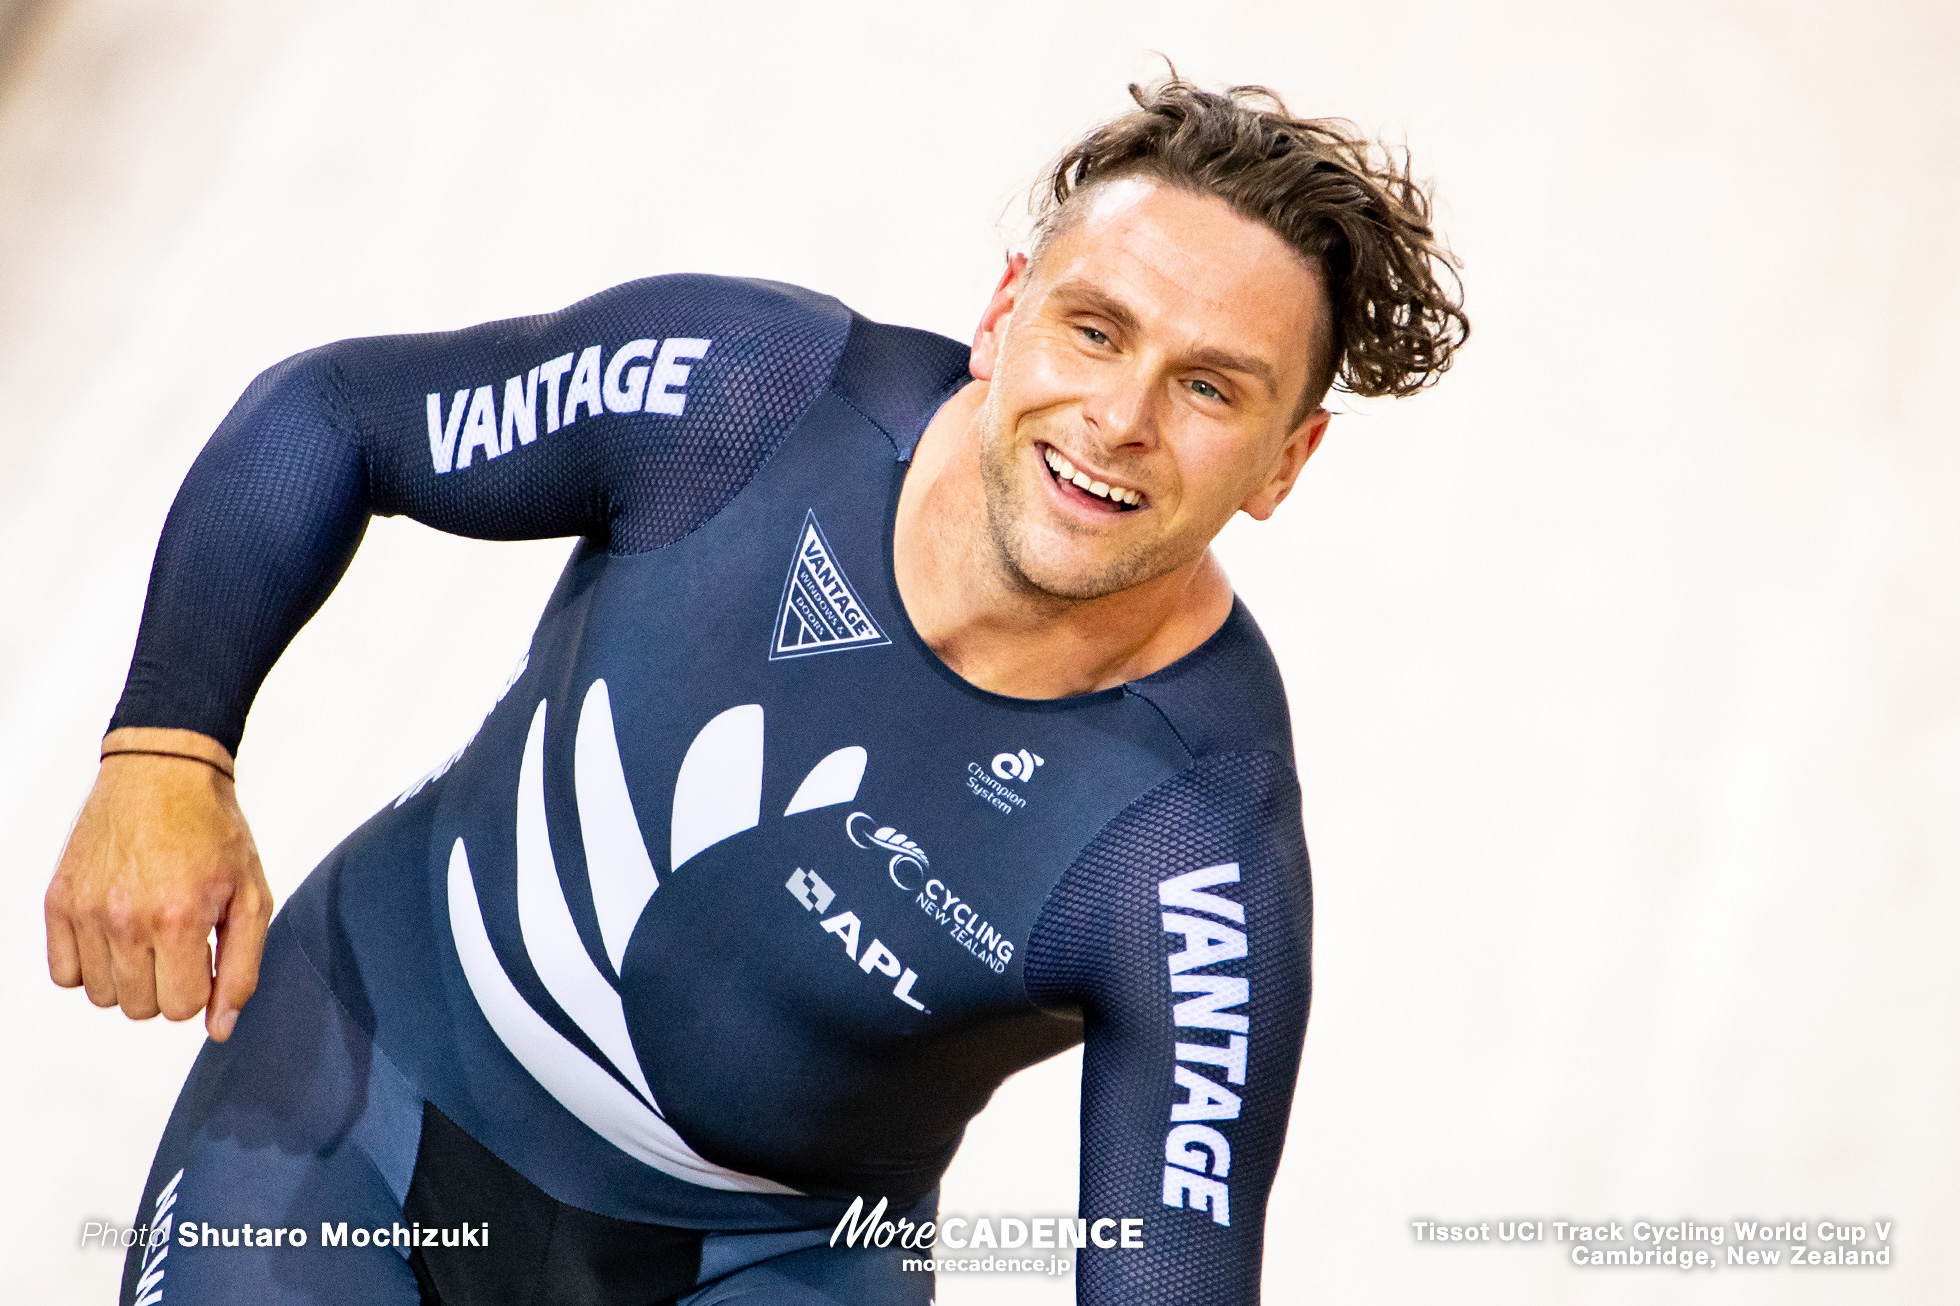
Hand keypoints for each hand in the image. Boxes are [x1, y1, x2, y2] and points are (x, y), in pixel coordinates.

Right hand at [46, 728, 271, 1040]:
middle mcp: (126, 919)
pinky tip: (115, 935)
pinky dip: (90, 965)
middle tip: (179, 944)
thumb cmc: (213, 830)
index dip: (202, 987)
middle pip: (141, 1009)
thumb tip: (220, 1028)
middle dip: (168, 986)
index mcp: (179, 918)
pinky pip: (64, 974)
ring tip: (149, 934)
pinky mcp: (58, 902)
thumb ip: (242, 968)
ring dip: (129, 977)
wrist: (163, 773)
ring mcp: (85, 911)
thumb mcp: (251, 896)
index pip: (183, 1007)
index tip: (206, 955)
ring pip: (103, 996)